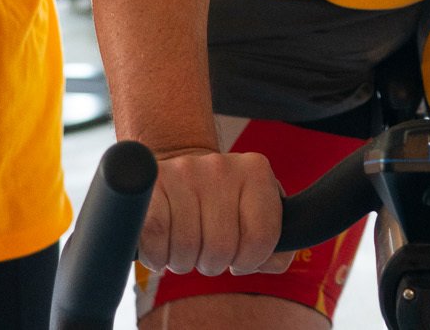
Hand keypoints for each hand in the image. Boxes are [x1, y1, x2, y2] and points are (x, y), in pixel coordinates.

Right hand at [140, 149, 291, 276]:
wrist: (183, 176)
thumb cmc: (224, 207)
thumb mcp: (258, 218)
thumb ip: (276, 247)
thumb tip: (271, 261)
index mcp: (256, 172)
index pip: (261, 237)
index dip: (248, 260)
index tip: (239, 258)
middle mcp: (221, 166)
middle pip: (222, 247)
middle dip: (213, 263)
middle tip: (207, 252)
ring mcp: (184, 171)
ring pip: (187, 247)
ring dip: (184, 262)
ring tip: (185, 248)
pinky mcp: (153, 182)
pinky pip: (156, 237)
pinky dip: (157, 255)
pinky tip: (162, 248)